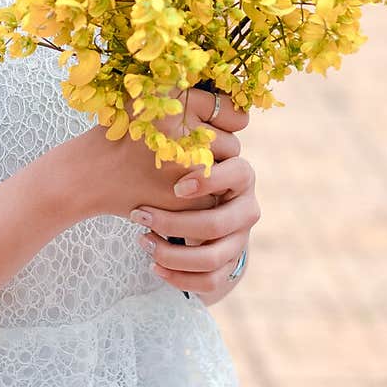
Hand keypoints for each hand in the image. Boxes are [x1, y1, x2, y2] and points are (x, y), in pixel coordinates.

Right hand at [55, 85, 249, 225]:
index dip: (222, 119)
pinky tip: (176, 187)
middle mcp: (184, 128)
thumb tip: (233, 96)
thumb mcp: (149, 97)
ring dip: (212, 173)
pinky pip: (214, 194)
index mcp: (176, 99)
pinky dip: (201, 195)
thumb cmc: (123, 133)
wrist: (90, 172)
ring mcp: (186, 165)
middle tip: (187, 151)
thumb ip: (187, 92)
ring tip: (182, 169)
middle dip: (216, 150)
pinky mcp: (184, 196)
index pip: (230, 110)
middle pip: (232, 144)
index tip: (208, 125)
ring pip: (226, 172)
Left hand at [131, 145, 259, 297]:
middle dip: (172, 222)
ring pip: (212, 258)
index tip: (175, 187)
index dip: (208, 181)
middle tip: (138, 214)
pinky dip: (179, 278)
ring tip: (141, 240)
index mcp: (242, 176)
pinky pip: (209, 282)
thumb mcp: (189, 152)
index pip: (236, 174)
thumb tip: (164, 104)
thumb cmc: (188, 171)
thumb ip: (184, 138)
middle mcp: (248, 209)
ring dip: (171, 254)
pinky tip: (153, 266)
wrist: (207, 209)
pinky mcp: (230, 267)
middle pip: (216, 224)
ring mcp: (241, 241)